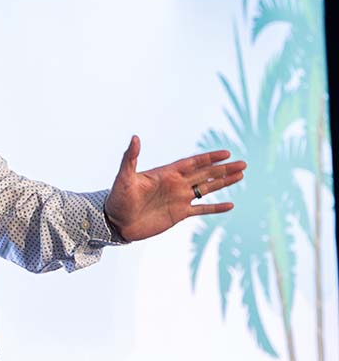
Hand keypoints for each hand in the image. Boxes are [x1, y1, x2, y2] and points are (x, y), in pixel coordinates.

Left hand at [103, 135, 245, 241]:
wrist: (116, 222)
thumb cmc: (118, 198)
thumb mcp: (123, 177)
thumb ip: (130, 158)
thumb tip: (135, 137)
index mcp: (166, 174)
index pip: (192, 163)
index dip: (209, 158)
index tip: (226, 153)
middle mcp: (176, 184)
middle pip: (205, 174)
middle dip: (223, 169)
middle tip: (243, 164)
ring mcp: (179, 199)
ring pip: (206, 188)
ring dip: (223, 183)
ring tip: (241, 176)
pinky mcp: (179, 214)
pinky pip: (201, 210)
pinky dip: (216, 208)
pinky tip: (230, 205)